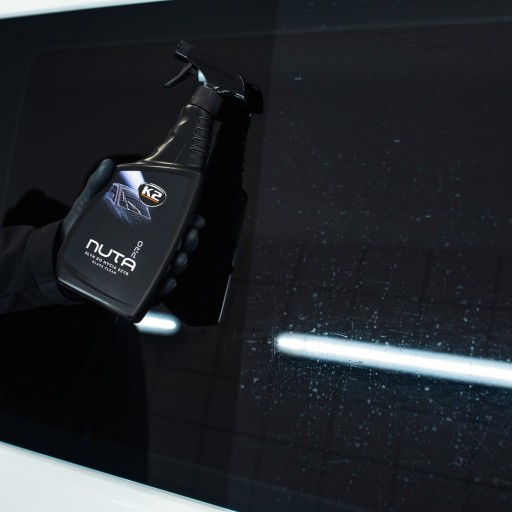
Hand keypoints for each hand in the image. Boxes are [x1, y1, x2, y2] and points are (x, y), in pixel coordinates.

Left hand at [60, 158, 203, 297]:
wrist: (61, 254)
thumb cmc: (79, 227)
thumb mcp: (89, 203)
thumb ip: (98, 184)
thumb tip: (108, 164)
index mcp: (145, 224)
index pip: (174, 220)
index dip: (189, 219)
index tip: (195, 219)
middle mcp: (149, 243)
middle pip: (179, 242)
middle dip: (189, 240)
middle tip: (188, 237)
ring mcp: (144, 263)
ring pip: (172, 264)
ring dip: (180, 262)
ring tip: (178, 260)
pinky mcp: (135, 281)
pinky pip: (156, 285)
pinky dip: (165, 285)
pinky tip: (167, 281)